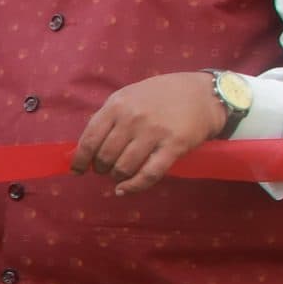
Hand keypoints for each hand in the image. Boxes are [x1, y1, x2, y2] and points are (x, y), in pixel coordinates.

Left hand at [73, 71, 225, 195]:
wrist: (204, 93)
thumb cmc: (162, 95)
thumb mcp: (129, 97)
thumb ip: (108, 118)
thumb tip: (83, 148)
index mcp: (117, 104)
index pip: (88, 139)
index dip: (80, 160)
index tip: (78, 170)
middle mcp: (132, 118)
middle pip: (105, 157)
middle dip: (101, 169)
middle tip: (106, 170)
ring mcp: (153, 132)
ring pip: (124, 168)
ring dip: (118, 177)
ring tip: (120, 175)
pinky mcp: (174, 146)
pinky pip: (148, 175)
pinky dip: (133, 187)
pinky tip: (125, 190)